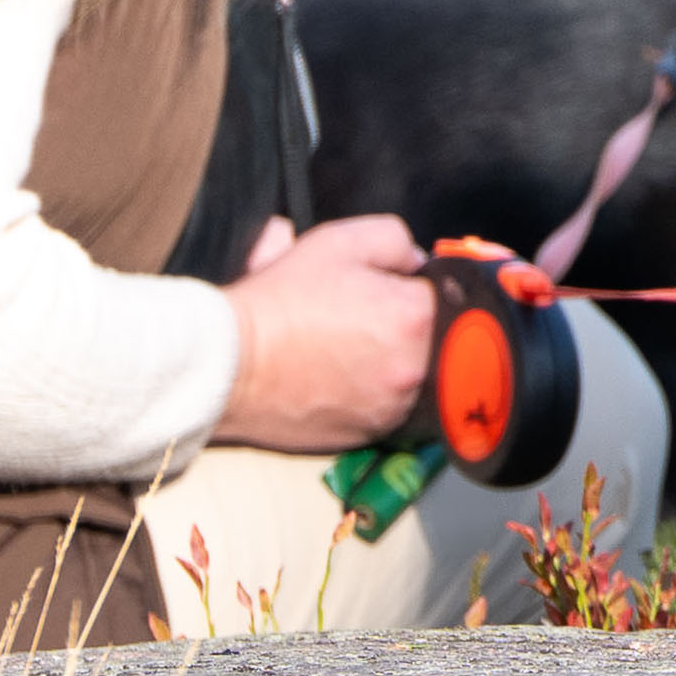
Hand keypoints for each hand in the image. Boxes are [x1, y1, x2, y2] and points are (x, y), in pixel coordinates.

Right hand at [210, 212, 442, 452]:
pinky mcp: (372, 435)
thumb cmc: (278, 302)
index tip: (391, 291)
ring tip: (350, 351)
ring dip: (397, 363)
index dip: (416, 288)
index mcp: (414, 315)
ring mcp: (395, 406)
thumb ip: (396, 241)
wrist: (229, 364)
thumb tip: (418, 263)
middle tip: (366, 321)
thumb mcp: (337, 241)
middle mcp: (415, 367)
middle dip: (411, 327)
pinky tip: (343, 379)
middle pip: (437, 338)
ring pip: (418, 377)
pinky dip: (376, 395)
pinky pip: (392, 409)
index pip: (446, 294)